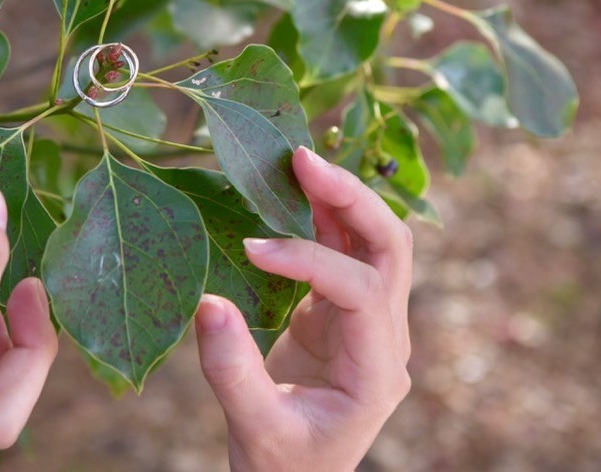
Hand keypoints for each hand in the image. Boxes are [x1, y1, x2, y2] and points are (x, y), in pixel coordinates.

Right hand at [195, 146, 412, 471]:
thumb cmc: (280, 467)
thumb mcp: (255, 430)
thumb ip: (234, 372)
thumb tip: (209, 303)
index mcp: (377, 371)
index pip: (363, 290)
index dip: (312, 259)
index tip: (254, 248)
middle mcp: (386, 339)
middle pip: (391, 248)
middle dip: (351, 197)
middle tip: (301, 159)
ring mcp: (368, 322)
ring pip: (373, 240)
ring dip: (340, 196)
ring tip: (296, 159)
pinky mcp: (340, 312)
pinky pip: (341, 250)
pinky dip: (320, 216)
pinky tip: (290, 189)